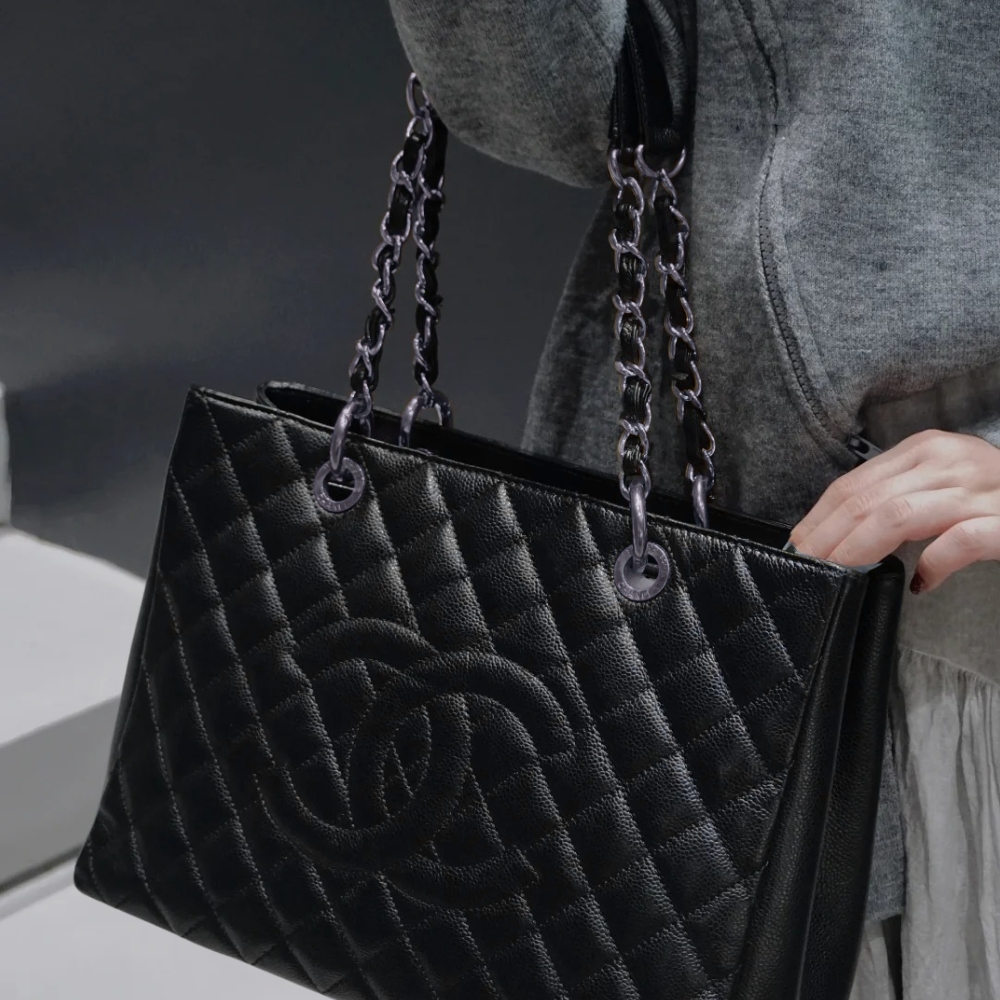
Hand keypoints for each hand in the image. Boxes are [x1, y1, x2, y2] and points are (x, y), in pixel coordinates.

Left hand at [787, 429, 999, 593]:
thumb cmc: (999, 501)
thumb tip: (842, 535)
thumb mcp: (944, 486)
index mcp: (928, 449)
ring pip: (898, 515)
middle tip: (805, 568)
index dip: (817, 517)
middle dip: (826, 538)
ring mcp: (982, 490)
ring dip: (858, 549)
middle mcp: (951, 461)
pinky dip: (934, 561)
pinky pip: (961, 539)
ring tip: (839, 575)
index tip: (796, 546)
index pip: (854, 483)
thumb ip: (900, 498)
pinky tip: (920, 582)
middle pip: (866, 499)